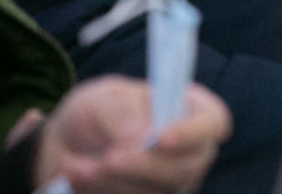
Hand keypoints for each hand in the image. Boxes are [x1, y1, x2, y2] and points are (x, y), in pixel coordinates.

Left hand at [34, 78, 232, 193]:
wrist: (67, 145)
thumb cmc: (98, 111)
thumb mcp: (104, 97)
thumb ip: (121, 111)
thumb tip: (139, 138)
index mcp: (192, 112)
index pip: (213, 123)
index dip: (194, 132)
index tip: (161, 137)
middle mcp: (189, 151)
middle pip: (187, 167)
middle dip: (146, 165)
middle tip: (110, 158)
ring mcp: (170, 183)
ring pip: (157, 192)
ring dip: (115, 183)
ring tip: (79, 167)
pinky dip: (101, 193)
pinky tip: (76, 177)